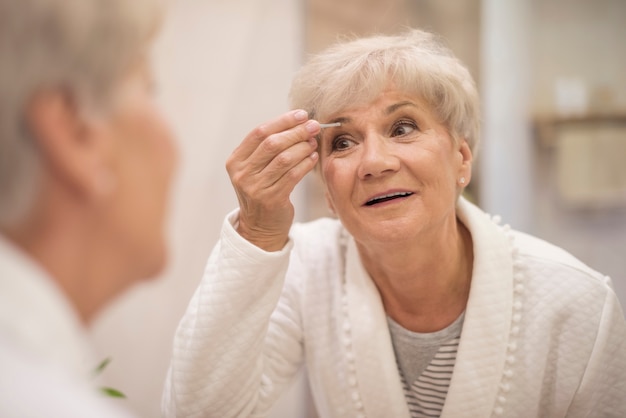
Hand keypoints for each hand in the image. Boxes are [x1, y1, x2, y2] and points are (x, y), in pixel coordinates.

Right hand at [226, 110, 319, 250]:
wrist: (260, 227)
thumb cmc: (262, 192)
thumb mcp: (256, 169)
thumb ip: (268, 148)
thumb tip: (298, 123)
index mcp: (236, 161)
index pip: (259, 132)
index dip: (282, 121)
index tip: (301, 115)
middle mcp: (242, 174)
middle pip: (272, 143)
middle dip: (296, 131)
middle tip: (313, 126)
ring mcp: (255, 188)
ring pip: (284, 158)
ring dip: (303, 147)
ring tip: (313, 142)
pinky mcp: (271, 199)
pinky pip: (293, 175)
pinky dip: (306, 163)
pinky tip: (313, 157)